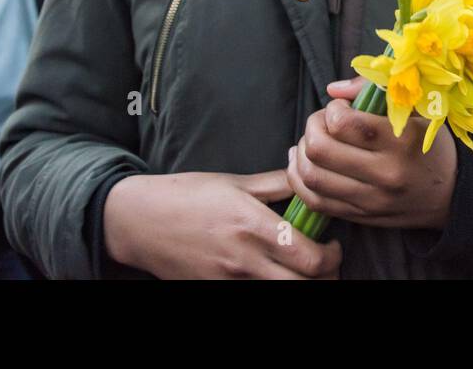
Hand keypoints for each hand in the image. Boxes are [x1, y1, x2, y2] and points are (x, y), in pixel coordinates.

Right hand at [103, 170, 340, 278]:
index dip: (331, 256)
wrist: (140, 222)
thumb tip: (306, 175)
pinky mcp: (215, 292)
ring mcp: (228, 281)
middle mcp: (244, 259)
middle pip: (304, 285)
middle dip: (326, 277)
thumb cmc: (188, 195)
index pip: (310, 256)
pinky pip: (253, 298)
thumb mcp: (235, 182)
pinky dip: (272, 290)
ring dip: (301, 286)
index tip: (333, 244)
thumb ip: (275, 183)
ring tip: (303, 271)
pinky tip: (275, 276)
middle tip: (327, 264)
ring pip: (282, 296)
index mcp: (253, 226)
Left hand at [285, 77, 456, 230]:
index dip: (332, 110)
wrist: (451, 195)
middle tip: (324, 123)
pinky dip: (298, 179)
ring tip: (313, 142)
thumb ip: (374, 89)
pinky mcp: (359, 217)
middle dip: (312, 128)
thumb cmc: (430, 144)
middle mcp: (385, 174)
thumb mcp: (417, 109)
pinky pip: (313, 201)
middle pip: (319, 150)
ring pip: (310, 177)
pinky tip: (303, 163)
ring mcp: (371, 200)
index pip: (342, 123)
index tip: (343, 108)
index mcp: (401, 142)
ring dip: (301, 152)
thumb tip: (332, 90)